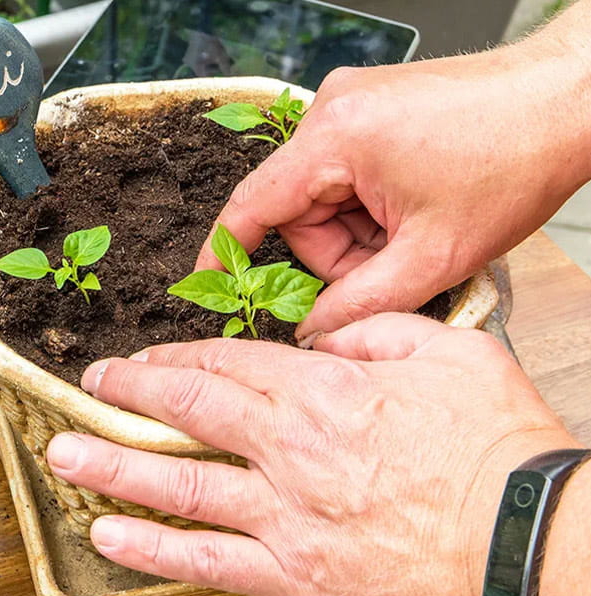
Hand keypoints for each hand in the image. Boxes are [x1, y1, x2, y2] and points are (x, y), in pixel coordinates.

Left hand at [46, 314, 580, 595]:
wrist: (533, 545)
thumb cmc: (503, 454)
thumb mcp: (454, 353)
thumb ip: (378, 333)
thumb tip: (328, 336)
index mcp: (325, 392)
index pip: (228, 363)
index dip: (175, 357)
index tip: (144, 358)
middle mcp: (291, 450)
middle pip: (189, 409)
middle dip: (131, 393)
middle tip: (91, 387)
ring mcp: (286, 515)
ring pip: (178, 482)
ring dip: (113, 464)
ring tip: (64, 453)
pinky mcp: (296, 575)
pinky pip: (207, 560)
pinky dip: (151, 548)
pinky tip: (108, 535)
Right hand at [195, 17, 590, 339]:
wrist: (569, 100)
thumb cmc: (514, 159)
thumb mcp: (433, 255)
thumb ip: (360, 303)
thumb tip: (313, 332)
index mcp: (335, 138)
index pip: (253, 204)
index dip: (224, 252)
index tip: (205, 286)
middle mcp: (332, 110)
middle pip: (299, 210)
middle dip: (338, 252)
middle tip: (390, 268)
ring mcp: (353, 103)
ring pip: (326, 196)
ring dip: (361, 230)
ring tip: (417, 235)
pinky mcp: (373, 106)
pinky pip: (347, 173)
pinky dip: (373, 204)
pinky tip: (415, 210)